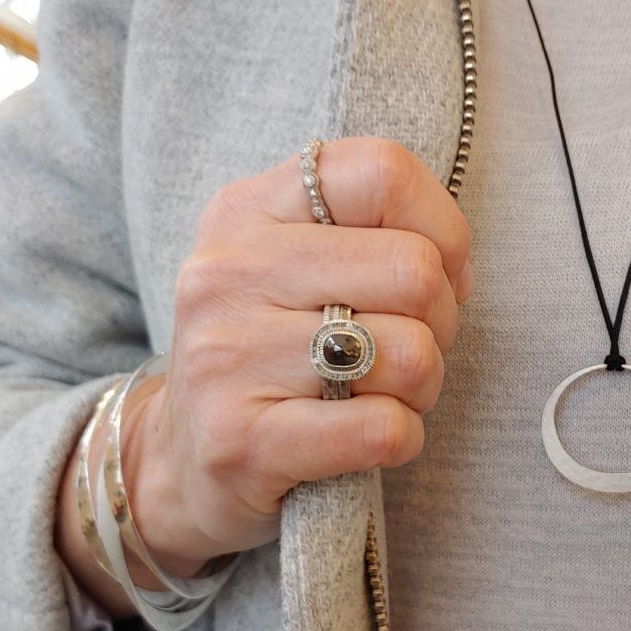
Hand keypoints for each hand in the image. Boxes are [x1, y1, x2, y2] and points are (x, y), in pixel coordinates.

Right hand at [121, 137, 472, 575]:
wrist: (179, 457)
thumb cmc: (268, 352)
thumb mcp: (291, 264)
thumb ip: (362, 231)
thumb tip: (452, 260)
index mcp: (246, 212)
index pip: (380, 173)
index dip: (444, 229)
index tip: (441, 274)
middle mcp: (226, 273)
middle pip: (414, 270)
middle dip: (442, 321)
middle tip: (410, 348)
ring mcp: (225, 358)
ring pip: (410, 354)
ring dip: (422, 386)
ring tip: (382, 393)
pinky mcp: (241, 444)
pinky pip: (383, 429)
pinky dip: (403, 438)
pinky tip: (369, 438)